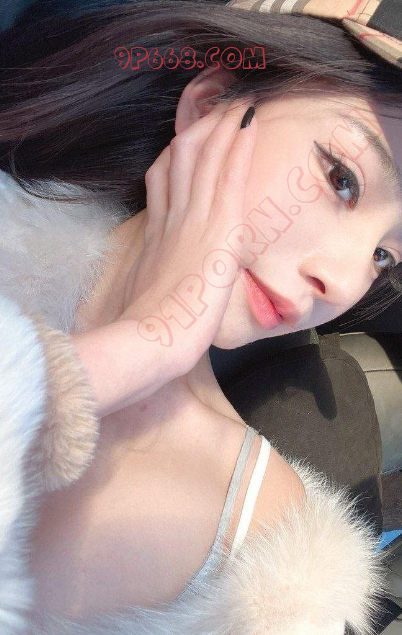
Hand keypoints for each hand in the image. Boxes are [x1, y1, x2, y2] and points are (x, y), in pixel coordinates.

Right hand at [119, 100, 256, 381]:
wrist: (150, 339)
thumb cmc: (149, 330)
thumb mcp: (147, 299)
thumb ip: (155, 280)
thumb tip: (159, 281)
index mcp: (157, 234)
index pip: (163, 179)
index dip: (175, 153)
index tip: (187, 137)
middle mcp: (173, 218)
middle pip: (182, 158)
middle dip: (199, 128)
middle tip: (216, 107)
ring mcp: (193, 219)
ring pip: (206, 157)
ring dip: (222, 125)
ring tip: (238, 103)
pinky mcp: (218, 229)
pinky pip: (229, 175)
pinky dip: (239, 145)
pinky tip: (251, 121)